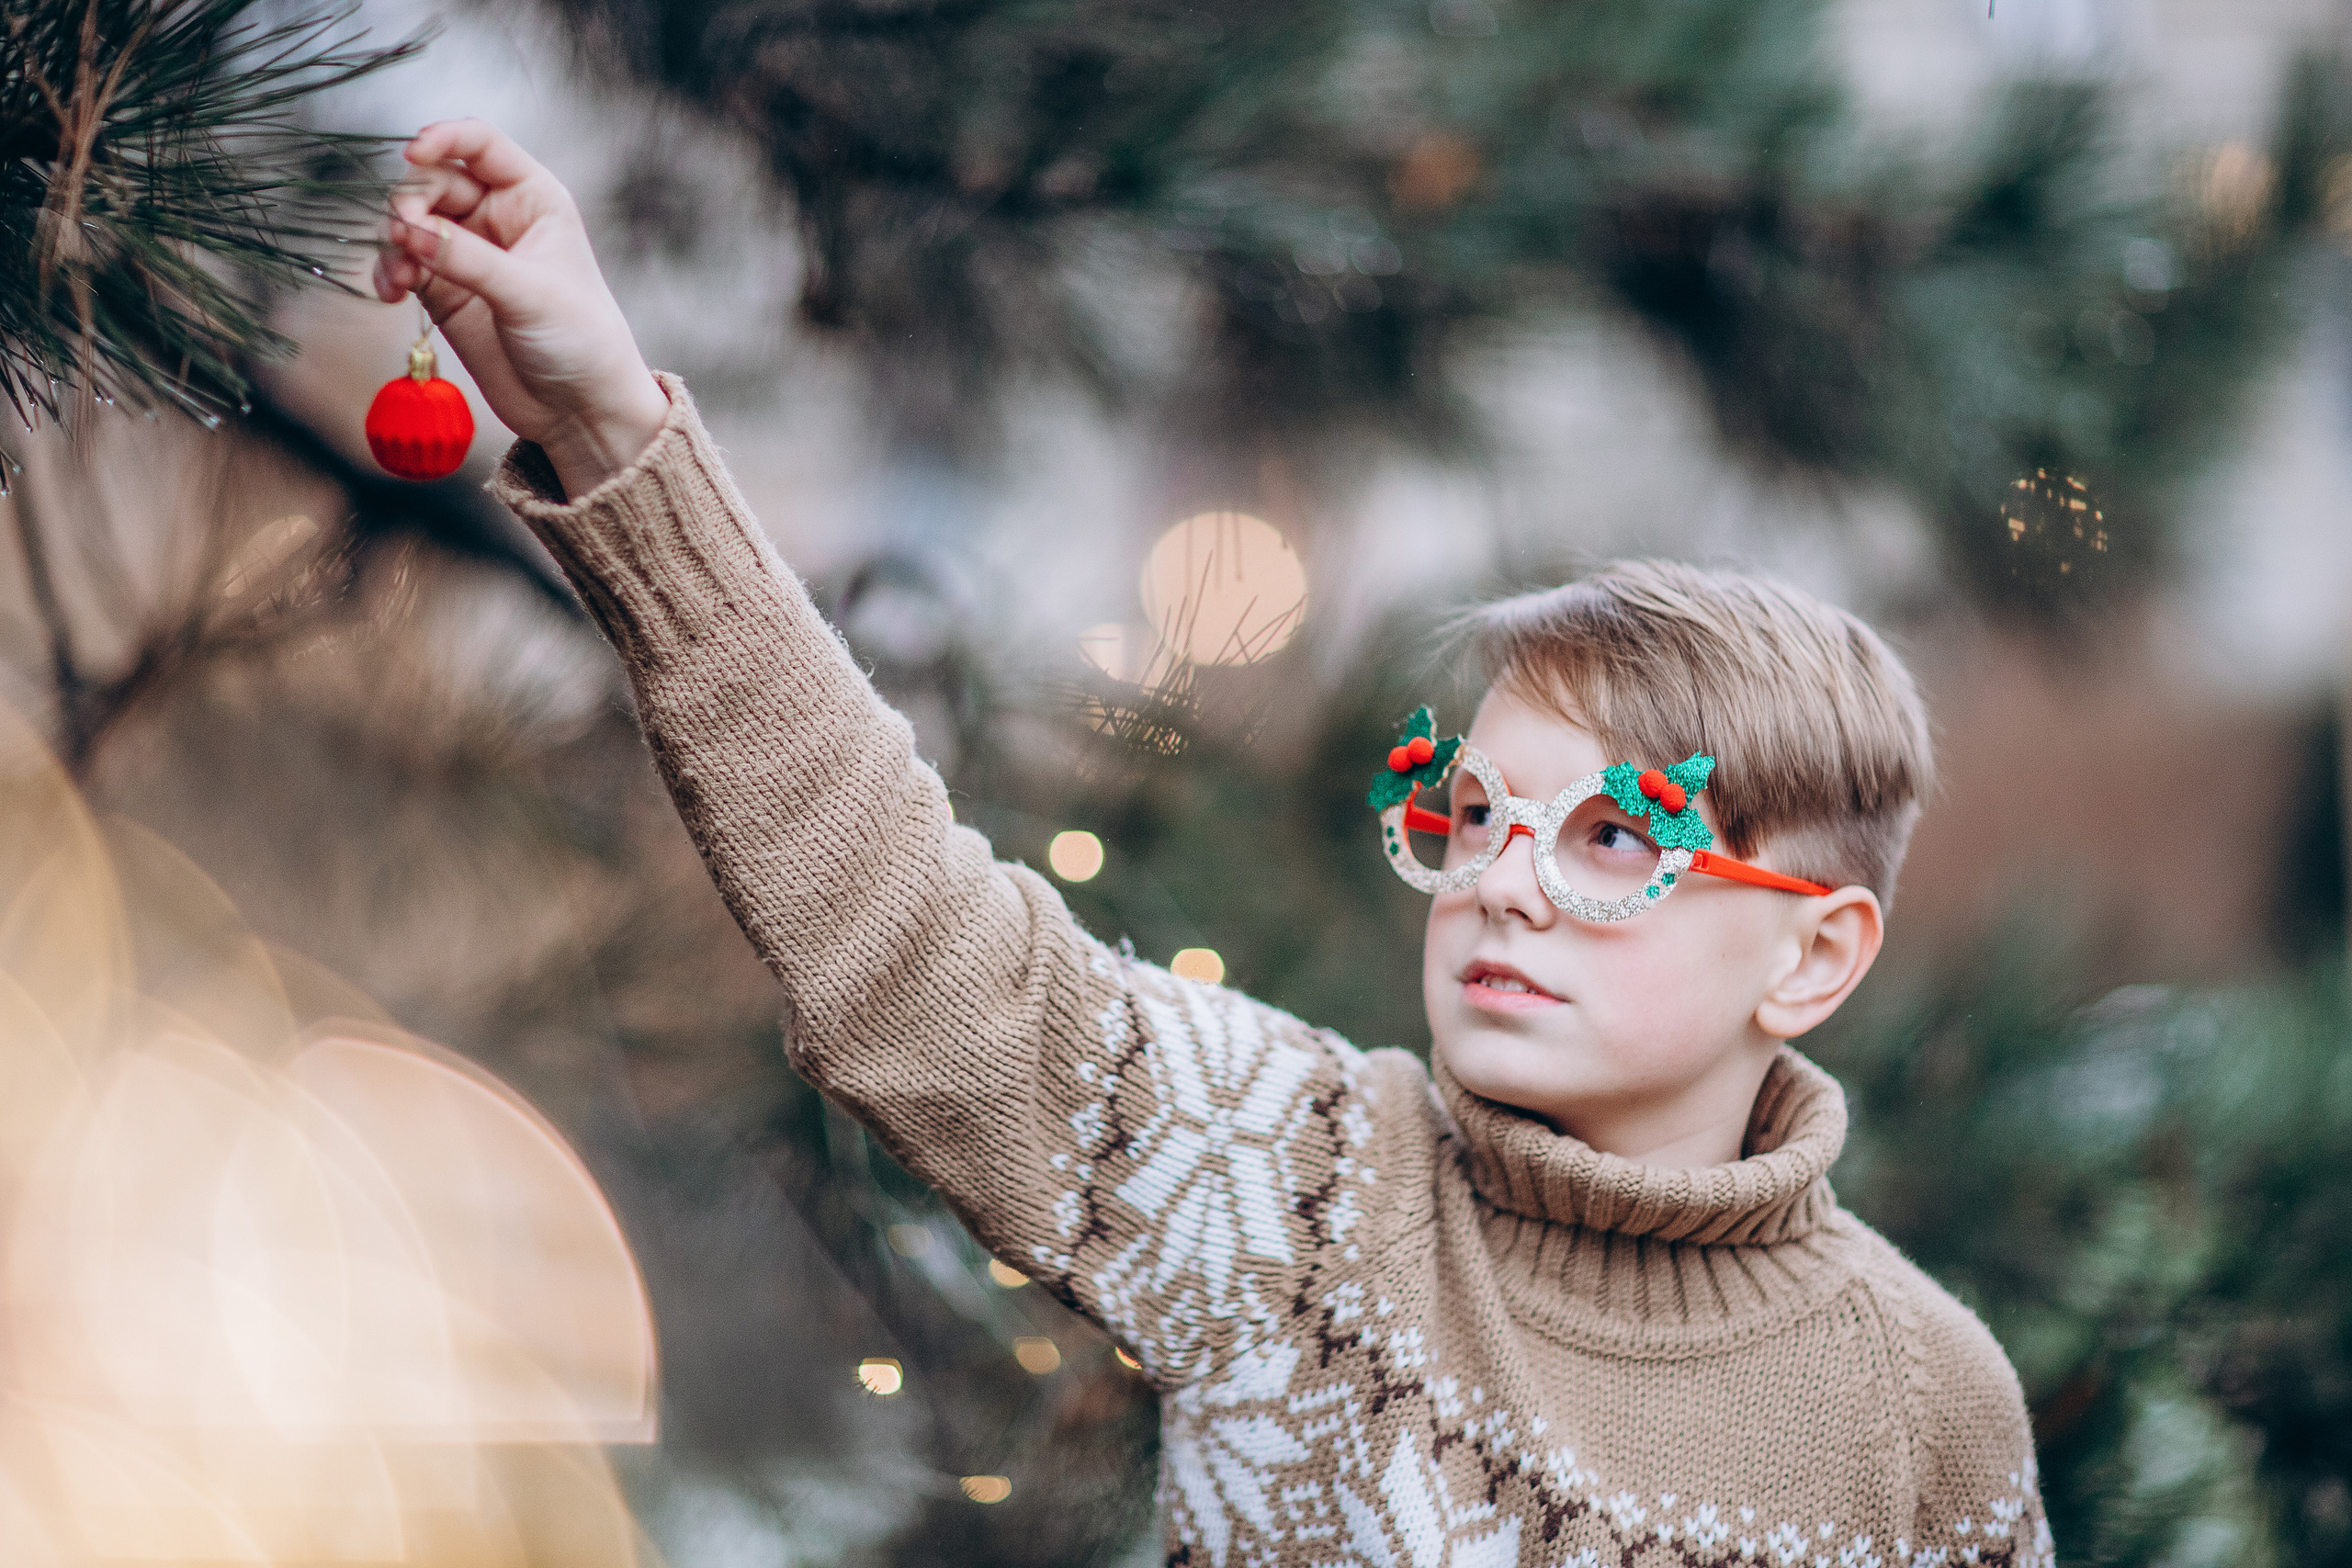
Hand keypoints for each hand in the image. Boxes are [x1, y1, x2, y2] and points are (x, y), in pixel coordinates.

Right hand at [374, 119, 671, 498]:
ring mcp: (469, 253)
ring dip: (393, 241)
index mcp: (534, 199)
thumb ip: (465, 259)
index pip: (481, 144)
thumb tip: (404, 227)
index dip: (443, 138)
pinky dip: (389, 271)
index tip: (412, 154)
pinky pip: (403, 263)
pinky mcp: (446, 290)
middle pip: (434, 181)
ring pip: (411, 221)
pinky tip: (390, 294)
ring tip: (399, 280)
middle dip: (411, 202)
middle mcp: (498, 217)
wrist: (580, 409)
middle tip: (404, 237)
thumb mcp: (528, 294)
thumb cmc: (580, 342)